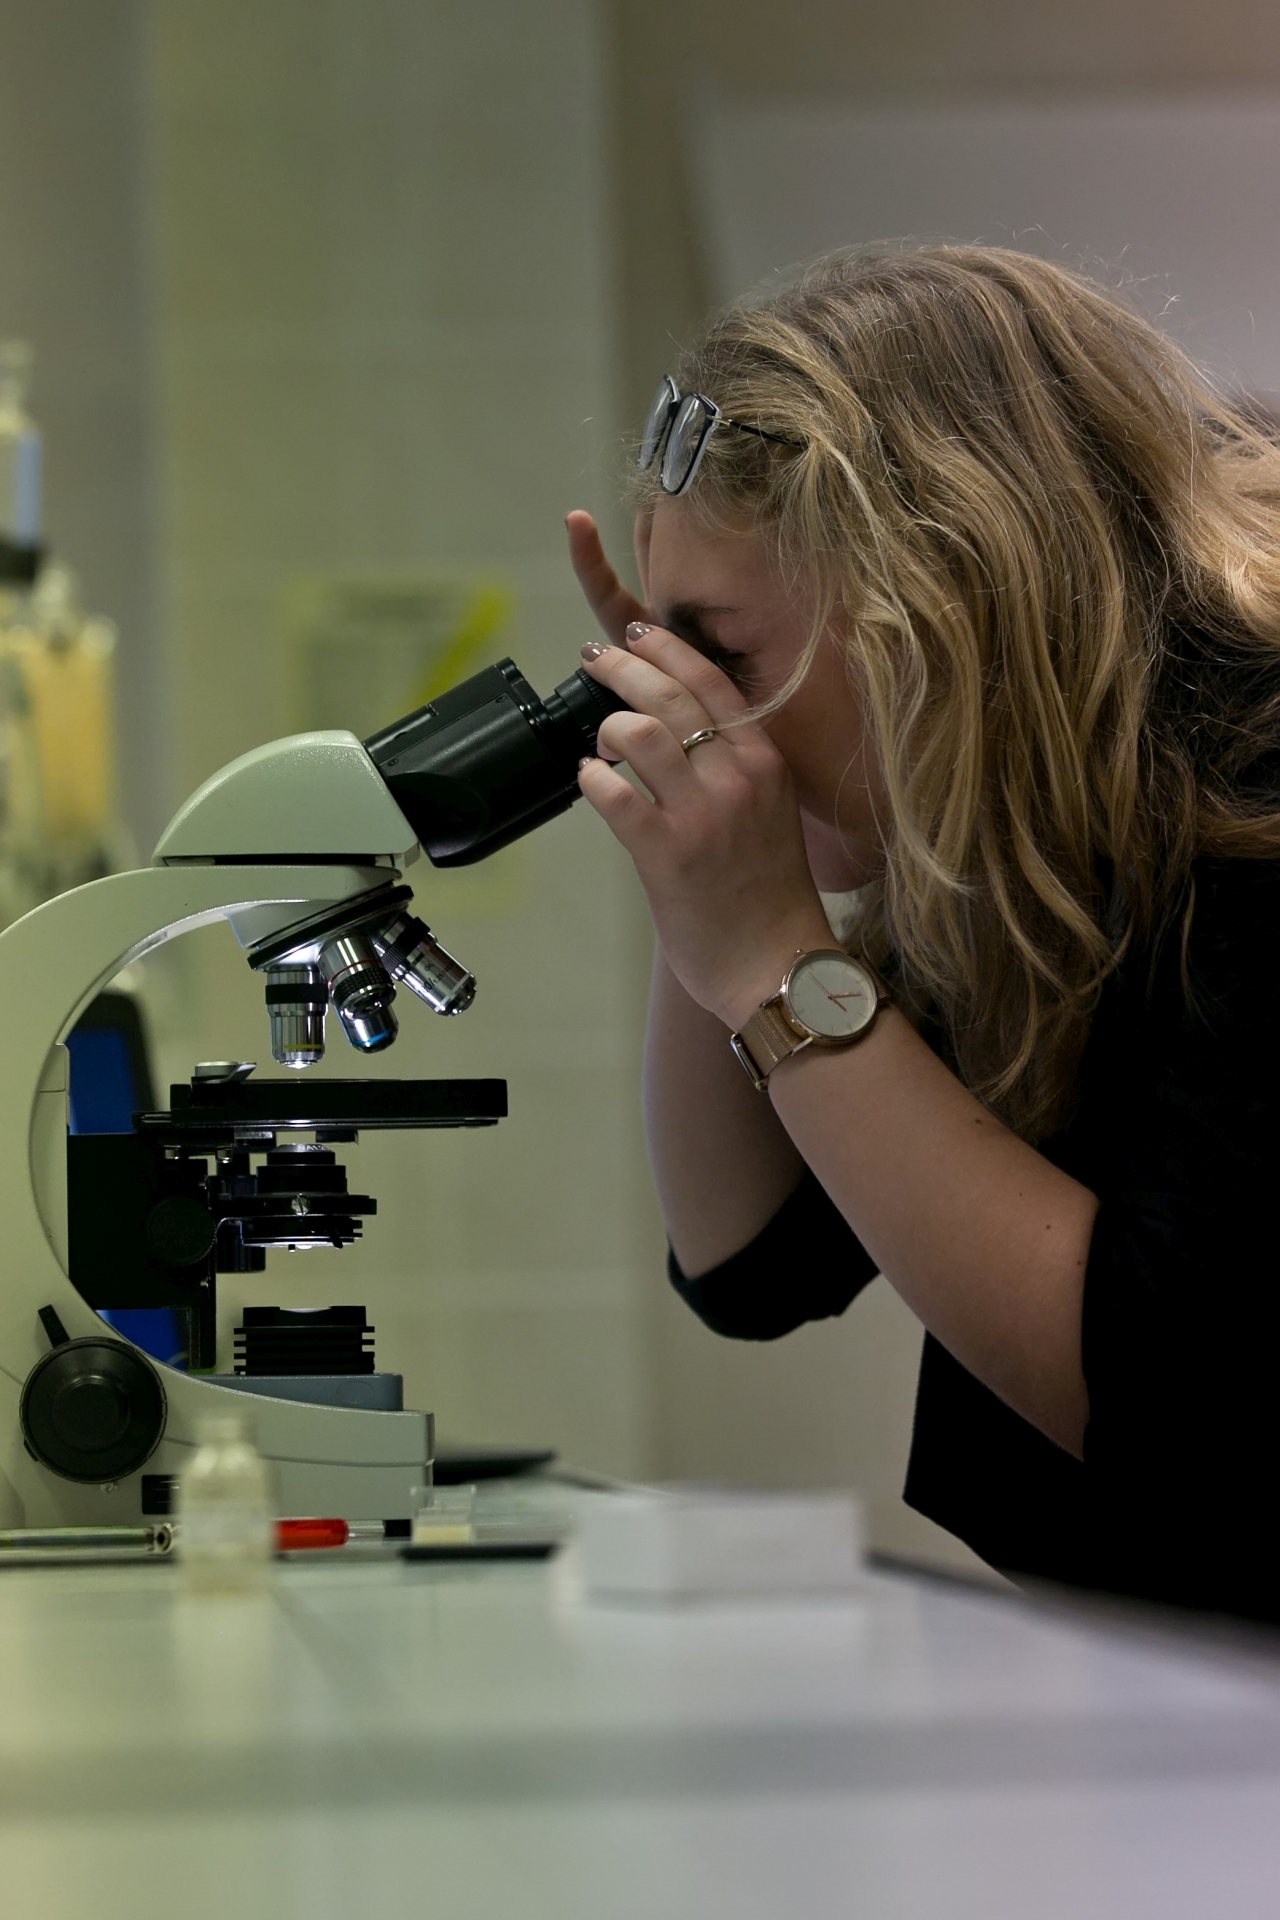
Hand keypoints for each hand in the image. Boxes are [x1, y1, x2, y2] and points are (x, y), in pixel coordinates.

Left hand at [566, 513, 832, 1029]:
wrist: (778, 966)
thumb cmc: (770, 897)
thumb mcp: (770, 815)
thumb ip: (733, 772)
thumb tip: (677, 736)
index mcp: (766, 762)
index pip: (712, 681)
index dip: (667, 649)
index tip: (636, 634)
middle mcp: (737, 777)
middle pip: (668, 694)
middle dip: (621, 666)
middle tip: (593, 658)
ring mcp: (702, 813)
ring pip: (637, 732)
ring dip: (605, 727)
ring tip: (599, 745)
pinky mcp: (666, 852)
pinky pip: (613, 793)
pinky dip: (592, 779)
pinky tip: (590, 781)